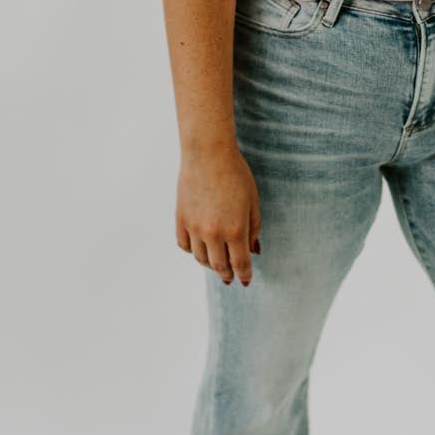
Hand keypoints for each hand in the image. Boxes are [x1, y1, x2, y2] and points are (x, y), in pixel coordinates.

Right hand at [175, 142, 260, 286]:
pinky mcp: (181, 219)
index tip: (245, 280)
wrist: (208, 154)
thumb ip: (253, 229)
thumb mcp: (252, 202)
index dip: (244, 275)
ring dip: (210, 265)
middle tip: (231, 277)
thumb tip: (252, 250)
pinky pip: (185, 245)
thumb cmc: (235, 173)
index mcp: (235, 230)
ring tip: (217, 264)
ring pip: (201, 259)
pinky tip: (201, 248)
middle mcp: (213, 233)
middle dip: (227, 273)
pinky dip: (193, 251)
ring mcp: (195, 228)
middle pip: (219, 266)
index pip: (240, 263)